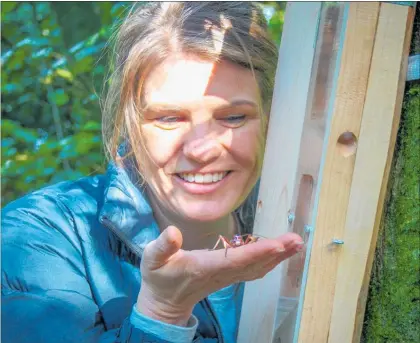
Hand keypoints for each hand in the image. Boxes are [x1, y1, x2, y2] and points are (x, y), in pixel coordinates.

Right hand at [136, 226, 302, 325]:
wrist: (164, 302)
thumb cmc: (158, 277)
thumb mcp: (152, 259)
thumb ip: (162, 246)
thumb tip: (173, 232)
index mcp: (204, 267)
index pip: (235, 260)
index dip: (256, 252)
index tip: (277, 244)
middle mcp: (221, 273)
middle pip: (253, 264)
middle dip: (276, 252)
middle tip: (297, 239)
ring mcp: (227, 277)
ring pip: (257, 268)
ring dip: (278, 257)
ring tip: (296, 244)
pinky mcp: (229, 276)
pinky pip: (254, 270)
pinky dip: (270, 261)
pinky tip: (280, 253)